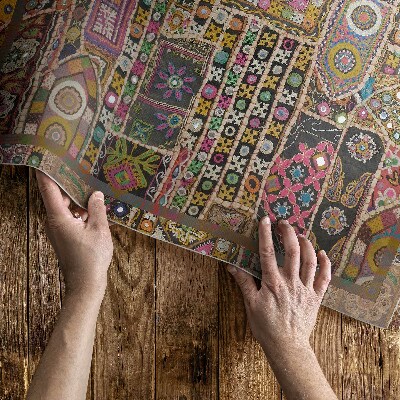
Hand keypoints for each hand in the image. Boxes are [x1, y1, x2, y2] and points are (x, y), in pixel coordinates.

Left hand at [36, 170, 112, 298]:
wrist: (86, 284)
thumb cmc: (91, 258)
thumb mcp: (99, 229)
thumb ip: (97, 208)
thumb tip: (96, 194)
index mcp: (58, 217)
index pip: (48, 188)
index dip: (46, 171)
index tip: (46, 156)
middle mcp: (54, 222)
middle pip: (59, 196)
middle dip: (70, 184)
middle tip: (83, 170)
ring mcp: (59, 230)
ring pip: (66, 207)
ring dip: (79, 200)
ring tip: (94, 189)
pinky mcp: (65, 236)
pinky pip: (71, 217)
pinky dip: (81, 212)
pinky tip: (96, 210)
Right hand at [227, 217, 330, 355]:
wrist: (287, 346)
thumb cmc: (266, 327)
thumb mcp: (250, 305)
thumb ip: (244, 283)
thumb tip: (232, 266)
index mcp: (273, 283)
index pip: (268, 253)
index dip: (266, 234)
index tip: (265, 220)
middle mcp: (291, 282)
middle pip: (292, 252)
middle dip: (288, 233)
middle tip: (284, 223)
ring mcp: (305, 289)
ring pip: (310, 261)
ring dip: (306, 244)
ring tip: (300, 234)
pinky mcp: (316, 297)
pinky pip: (324, 278)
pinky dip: (325, 264)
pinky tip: (322, 253)